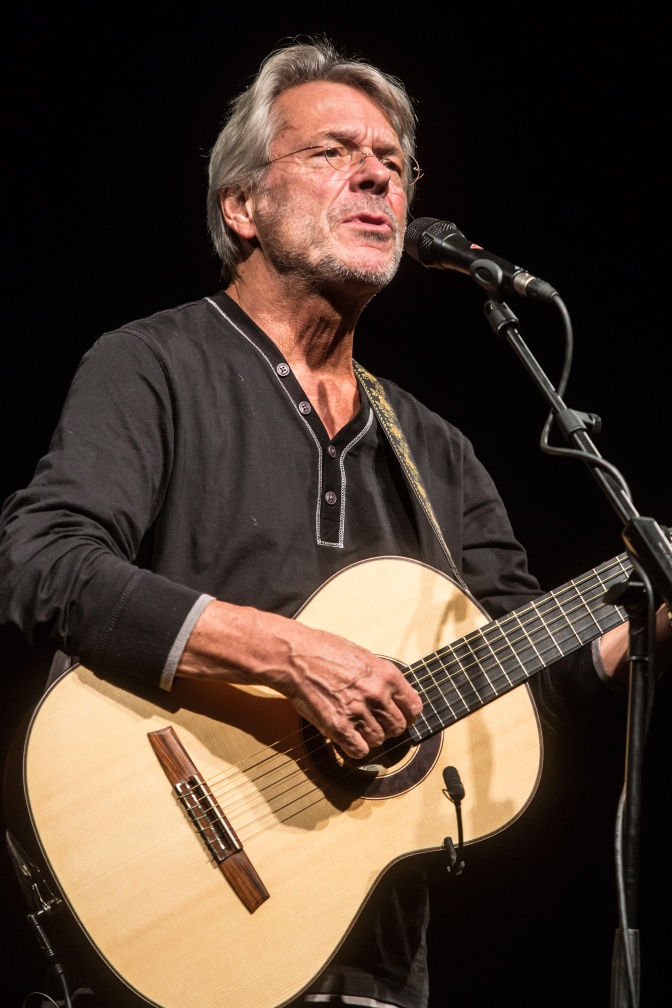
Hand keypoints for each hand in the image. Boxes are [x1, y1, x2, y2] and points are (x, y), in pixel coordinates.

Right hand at [177, 600, 422, 758]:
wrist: (295, 656)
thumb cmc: (324, 651)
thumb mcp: (363, 656)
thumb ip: (382, 677)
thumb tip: (396, 695)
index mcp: (387, 674)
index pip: (414, 707)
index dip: (407, 714)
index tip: (399, 716)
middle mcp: (377, 694)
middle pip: (399, 727)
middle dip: (388, 727)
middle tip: (374, 721)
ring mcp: (358, 711)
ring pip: (379, 740)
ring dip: (369, 737)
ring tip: (356, 725)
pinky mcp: (338, 726)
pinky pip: (359, 751)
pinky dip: (354, 748)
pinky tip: (347, 737)